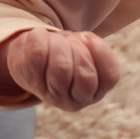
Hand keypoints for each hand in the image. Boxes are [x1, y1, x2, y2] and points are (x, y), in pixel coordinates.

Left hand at [0, 27, 119, 110]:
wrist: (34, 53)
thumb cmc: (67, 50)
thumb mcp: (86, 46)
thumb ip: (93, 45)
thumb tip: (86, 40)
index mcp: (96, 91)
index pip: (109, 77)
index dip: (100, 52)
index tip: (87, 38)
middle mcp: (76, 101)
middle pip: (86, 77)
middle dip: (78, 50)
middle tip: (69, 42)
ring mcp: (52, 96)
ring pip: (61, 68)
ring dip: (58, 44)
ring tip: (53, 39)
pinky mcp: (30, 81)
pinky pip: (37, 57)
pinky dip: (39, 38)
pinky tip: (39, 37)